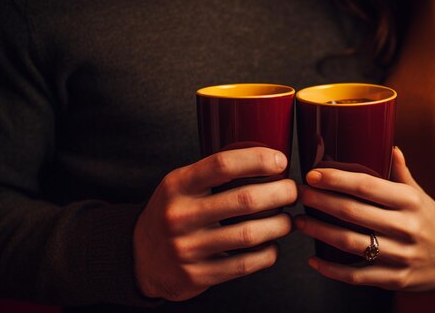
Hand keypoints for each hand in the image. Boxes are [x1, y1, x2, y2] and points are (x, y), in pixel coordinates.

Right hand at [134, 147, 295, 300]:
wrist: (141, 258)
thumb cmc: (173, 213)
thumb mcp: (180, 185)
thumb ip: (212, 173)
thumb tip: (267, 159)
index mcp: (177, 185)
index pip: (222, 165)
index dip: (258, 160)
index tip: (281, 161)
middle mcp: (180, 215)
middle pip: (245, 200)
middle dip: (281, 193)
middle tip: (293, 191)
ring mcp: (188, 248)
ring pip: (250, 234)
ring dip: (279, 225)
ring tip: (287, 220)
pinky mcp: (197, 275)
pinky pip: (245, 264)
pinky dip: (267, 253)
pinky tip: (271, 245)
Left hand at [295, 147, 434, 292]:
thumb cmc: (434, 222)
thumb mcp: (421, 195)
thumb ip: (401, 172)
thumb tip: (388, 143)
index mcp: (410, 201)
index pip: (367, 186)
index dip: (336, 179)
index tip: (313, 174)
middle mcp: (406, 227)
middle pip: (353, 212)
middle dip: (321, 202)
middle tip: (300, 194)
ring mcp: (401, 255)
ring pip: (351, 243)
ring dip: (320, 232)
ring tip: (300, 222)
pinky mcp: (396, 279)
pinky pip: (357, 276)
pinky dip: (332, 269)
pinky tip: (315, 260)